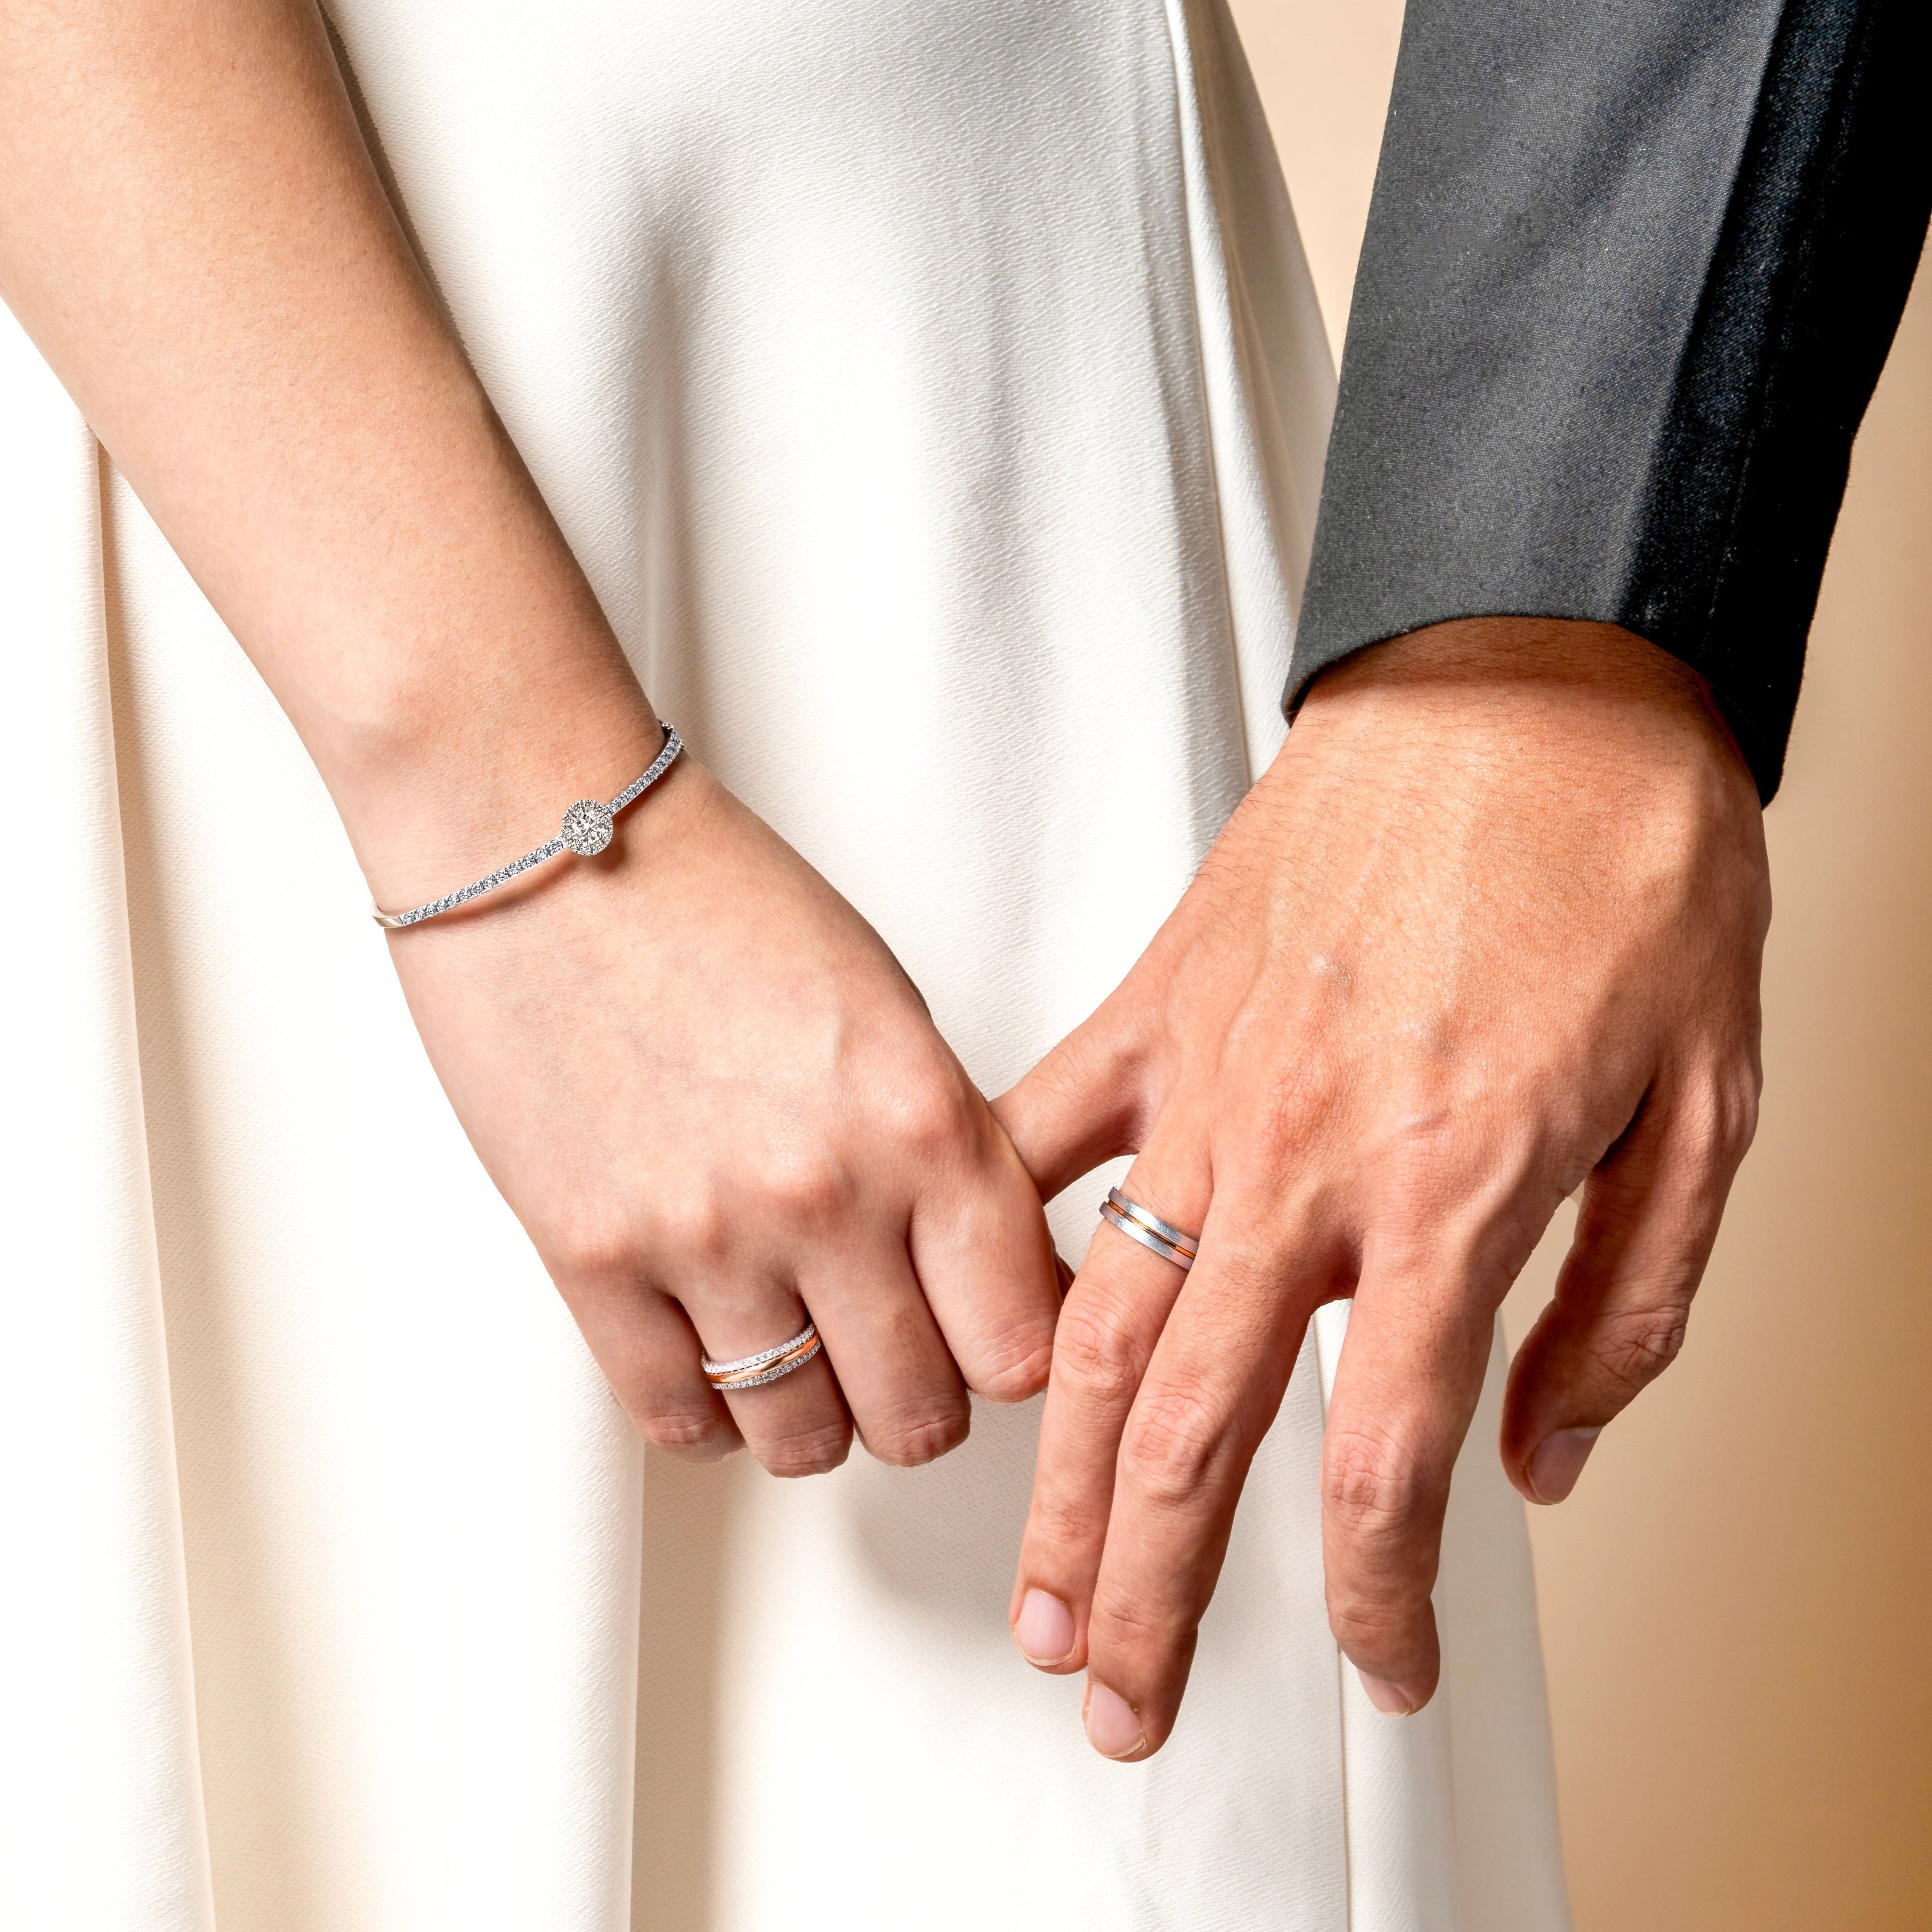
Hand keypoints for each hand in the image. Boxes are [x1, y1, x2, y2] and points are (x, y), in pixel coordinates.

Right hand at [387, 750, 1060, 1474]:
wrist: (548, 842)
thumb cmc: (721, 904)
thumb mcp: (888, 1013)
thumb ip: (946, 1150)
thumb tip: (990, 1271)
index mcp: (924, 1119)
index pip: (1023, 1340)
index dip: (1015, 1358)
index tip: (989, 1339)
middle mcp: (826, 1193)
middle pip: (920, 1413)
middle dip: (919, 1401)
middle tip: (897, 1359)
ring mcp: (703, 1236)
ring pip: (802, 1437)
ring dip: (815, 1418)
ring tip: (803, 1362)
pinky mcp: (590, 1259)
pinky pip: (677, 1419)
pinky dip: (710, 1417)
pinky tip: (714, 1360)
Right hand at [994, 619, 1768, 1755]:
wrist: (1530, 684)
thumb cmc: (1623, 862)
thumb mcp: (1708, 1105)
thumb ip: (1623, 1305)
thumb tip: (1547, 1454)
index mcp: (1454, 1191)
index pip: (1381, 1462)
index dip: (1372, 1595)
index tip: (1377, 1657)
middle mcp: (1307, 1159)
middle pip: (1194, 1427)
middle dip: (1149, 1589)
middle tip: (1115, 1685)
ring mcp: (1210, 1082)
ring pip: (1099, 1319)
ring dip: (1057, 1472)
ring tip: (1034, 1576)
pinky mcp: (1157, 1002)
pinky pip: (1046, 1131)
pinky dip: (999, 1224)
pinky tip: (969, 1303)